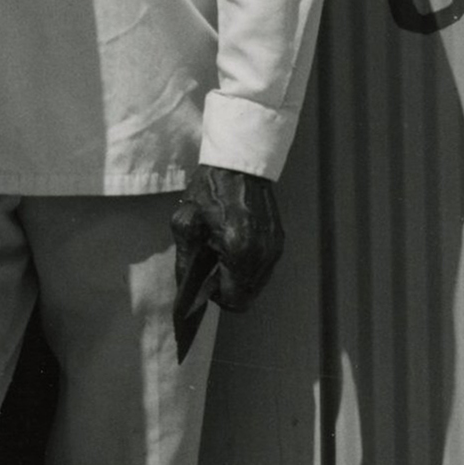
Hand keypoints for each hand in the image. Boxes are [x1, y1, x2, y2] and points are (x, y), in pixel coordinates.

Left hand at [170, 163, 282, 338]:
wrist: (239, 164)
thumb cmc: (209, 190)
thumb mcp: (186, 222)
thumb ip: (184, 260)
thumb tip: (184, 288)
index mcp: (238, 249)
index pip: (234, 299)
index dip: (217, 298)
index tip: (206, 283)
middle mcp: (262, 254)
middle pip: (248, 296)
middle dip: (229, 290)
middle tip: (213, 270)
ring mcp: (274, 249)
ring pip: (258, 284)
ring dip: (240, 279)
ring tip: (223, 256)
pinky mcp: (279, 241)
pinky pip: (264, 269)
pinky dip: (250, 267)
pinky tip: (235, 248)